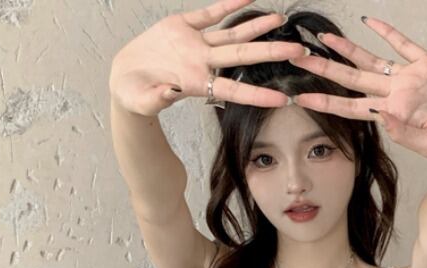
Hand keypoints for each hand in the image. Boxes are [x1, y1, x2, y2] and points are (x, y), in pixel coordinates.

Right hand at [108, 0, 306, 116]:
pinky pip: (211, 12)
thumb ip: (157, 98)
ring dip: (257, 27)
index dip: (258, 95)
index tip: (283, 100)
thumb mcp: (142, 100)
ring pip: (233, 33)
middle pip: (243, 57)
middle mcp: (203, 62)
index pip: (234, 91)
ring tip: (281, 20)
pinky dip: (229, 3)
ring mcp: (196, 44)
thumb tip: (169, 93)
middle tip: (300, 51)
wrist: (126, 77)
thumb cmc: (135, 95)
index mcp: (197, 84)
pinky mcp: (184, 25)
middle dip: (272, 53)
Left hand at [289, 17, 426, 162]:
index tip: (300, 96)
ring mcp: (410, 77)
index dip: (325, 101)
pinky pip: (402, 43)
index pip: (351, 107)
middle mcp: (395, 93)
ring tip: (323, 38)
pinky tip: (368, 22)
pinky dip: (385, 31)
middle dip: (323, 68)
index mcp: (392, 114)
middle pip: (352, 79)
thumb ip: (406, 133)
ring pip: (371, 59)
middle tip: (296, 58)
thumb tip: (384, 116)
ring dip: (346, 49)